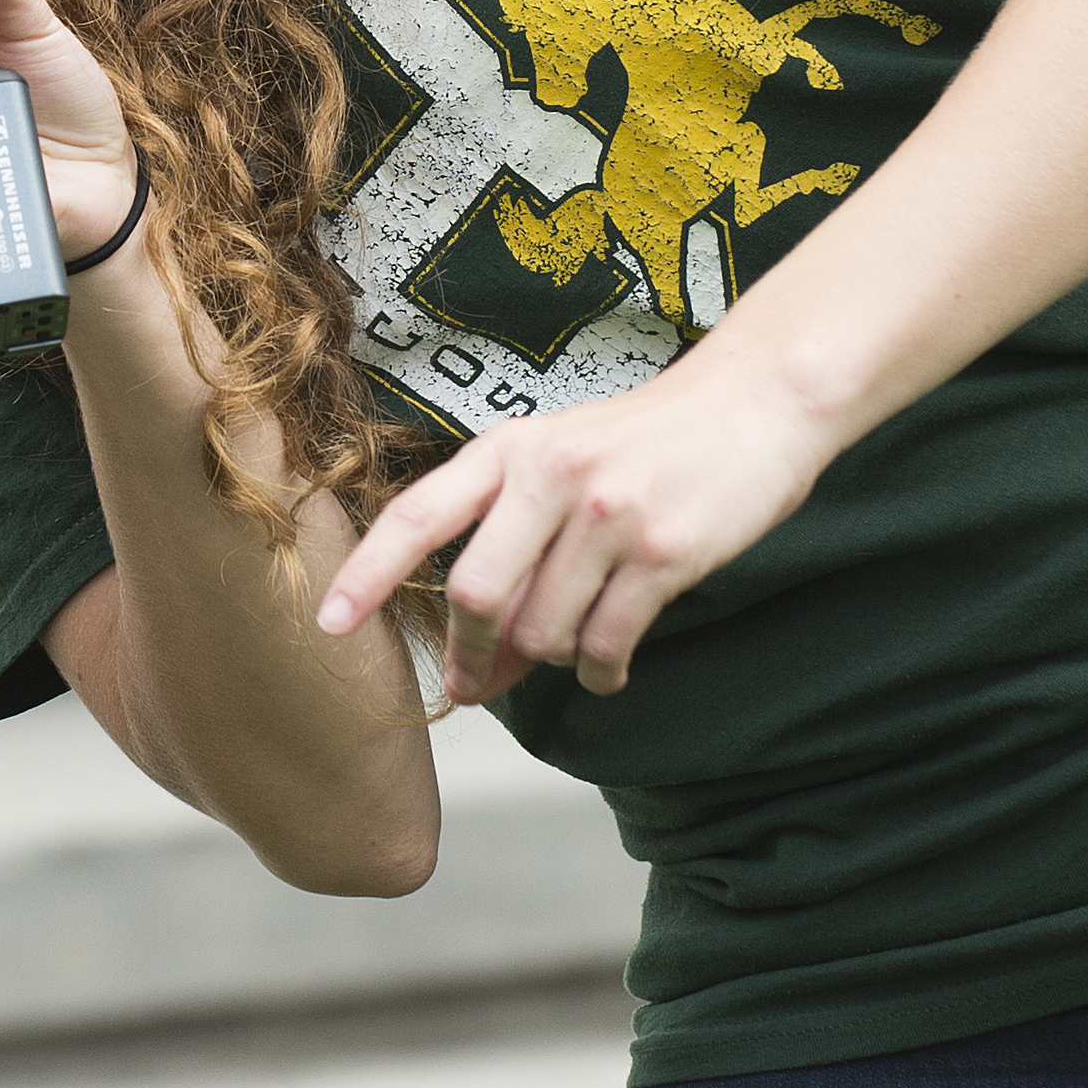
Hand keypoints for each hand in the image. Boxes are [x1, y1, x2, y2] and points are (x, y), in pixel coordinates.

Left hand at [317, 355, 834, 702]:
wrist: (759, 400)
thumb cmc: (650, 442)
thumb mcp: (565, 462)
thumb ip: (514, 540)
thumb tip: (474, 656)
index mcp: (512, 448)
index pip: (419, 515)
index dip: (366, 574)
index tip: (328, 625)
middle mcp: (552, 476)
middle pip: (479, 596)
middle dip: (473, 654)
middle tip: (477, 687)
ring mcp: (609, 514)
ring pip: (546, 630)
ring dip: (552, 661)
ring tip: (575, 650)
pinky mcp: (664, 551)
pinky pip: (609, 643)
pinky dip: (602, 673)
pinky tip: (610, 669)